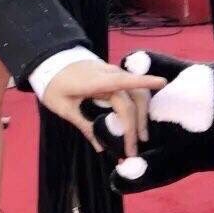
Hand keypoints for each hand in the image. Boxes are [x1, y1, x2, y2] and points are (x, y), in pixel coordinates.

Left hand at [41, 59, 165, 157]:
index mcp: (95, 81)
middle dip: (135, 125)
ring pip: (136, 93)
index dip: (143, 81)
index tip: (162, 82)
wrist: (51, 63)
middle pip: (131, 99)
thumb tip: (100, 148)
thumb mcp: (63, 108)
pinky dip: (137, 106)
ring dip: (141, 115)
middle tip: (133, 149)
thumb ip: (83, 125)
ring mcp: (112, 74)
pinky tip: (136, 121)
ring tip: (139, 137)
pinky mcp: (113, 77)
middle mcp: (108, 75)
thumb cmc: (54, 85)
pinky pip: (131, 90)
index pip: (123, 81)